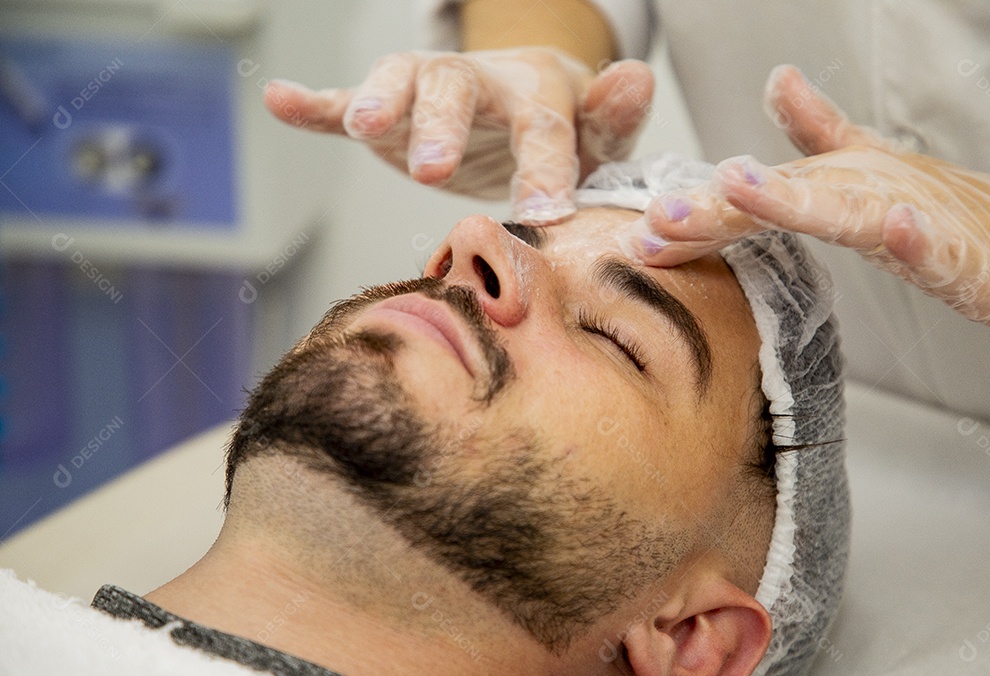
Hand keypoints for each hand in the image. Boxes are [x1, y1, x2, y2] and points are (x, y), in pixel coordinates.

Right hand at [263, 48, 653, 224]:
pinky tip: (280, 99)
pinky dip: (313, 102)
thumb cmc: (562, 131)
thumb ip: (612, 118)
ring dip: (378, 101)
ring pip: (400, 84)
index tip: (542, 213)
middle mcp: (477, 83)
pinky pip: (344, 98)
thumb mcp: (593, 133)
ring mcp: (426, 92)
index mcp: (535, 93)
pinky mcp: (389, 110)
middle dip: (441, 127)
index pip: (541, 127)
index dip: (542, 167)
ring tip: (360, 126)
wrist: (520, 106)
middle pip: (455, 90)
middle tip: (431, 170)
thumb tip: (639, 77)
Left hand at [632, 65, 989, 339]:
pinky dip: (914, 235)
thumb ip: (822, 134)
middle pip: (783, 194)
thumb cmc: (956, 213)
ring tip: (739, 187)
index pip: (755, 198)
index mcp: (838, 186)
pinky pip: (936, 244)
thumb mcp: (874, 174)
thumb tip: (779, 82)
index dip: (697, 210)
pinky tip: (894, 228)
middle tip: (657, 212)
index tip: (639, 228)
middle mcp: (865, 192)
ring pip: (846, 207)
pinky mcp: (962, 251)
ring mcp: (914, 217)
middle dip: (717, 204)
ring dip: (791, 198)